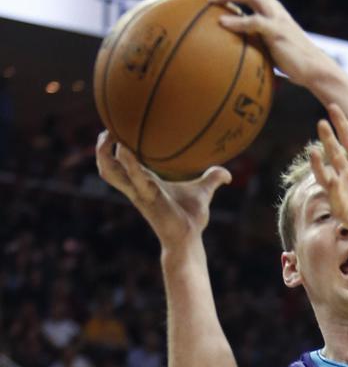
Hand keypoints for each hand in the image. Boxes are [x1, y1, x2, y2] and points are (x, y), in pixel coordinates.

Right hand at [95, 131, 230, 248]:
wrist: (188, 238)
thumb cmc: (191, 218)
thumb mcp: (203, 192)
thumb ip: (212, 179)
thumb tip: (228, 173)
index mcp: (144, 182)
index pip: (120, 163)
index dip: (112, 148)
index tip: (115, 128)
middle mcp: (136, 186)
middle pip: (106, 167)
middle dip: (101, 148)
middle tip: (106, 129)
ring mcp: (139, 192)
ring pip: (110, 172)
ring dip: (105, 153)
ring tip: (110, 135)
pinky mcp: (147, 198)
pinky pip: (133, 178)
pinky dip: (128, 163)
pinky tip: (125, 148)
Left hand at [206, 0, 330, 84]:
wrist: (314, 68)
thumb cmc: (291, 59)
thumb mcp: (270, 40)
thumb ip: (254, 34)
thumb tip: (230, 41)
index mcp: (271, 6)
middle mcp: (273, 7)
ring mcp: (276, 18)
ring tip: (212, 1)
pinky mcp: (277, 32)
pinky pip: (255, 21)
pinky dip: (236, 21)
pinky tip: (222, 23)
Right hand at [310, 104, 347, 251]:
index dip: (341, 123)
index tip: (334, 106)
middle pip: (335, 152)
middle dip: (328, 138)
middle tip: (321, 122)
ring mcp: (344, 192)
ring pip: (325, 173)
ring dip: (318, 163)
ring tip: (314, 150)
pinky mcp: (342, 209)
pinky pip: (332, 195)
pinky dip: (330, 184)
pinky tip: (331, 174)